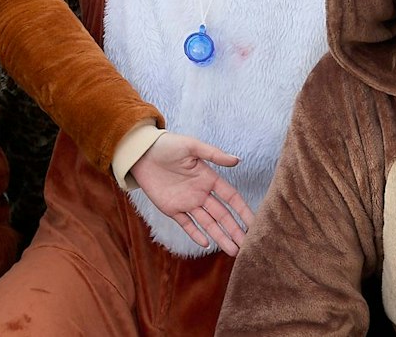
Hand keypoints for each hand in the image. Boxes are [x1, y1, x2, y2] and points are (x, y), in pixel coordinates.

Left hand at [128, 132, 253, 254]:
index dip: (243, 210)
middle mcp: (201, 193)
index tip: (255, 222)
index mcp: (209, 178)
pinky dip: (195, 234)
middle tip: (247, 245)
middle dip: (235, 230)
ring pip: (207, 224)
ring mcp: (186, 202)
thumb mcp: (191, 146)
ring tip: (233, 251)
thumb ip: (214, 154)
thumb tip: (237, 160)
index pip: (231, 197)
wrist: (141, 153)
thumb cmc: (168, 145)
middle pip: (222, 215)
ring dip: (220, 237)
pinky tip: (206, 244)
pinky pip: (186, 224)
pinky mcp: (171, 209)